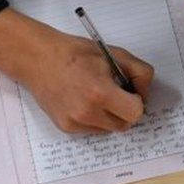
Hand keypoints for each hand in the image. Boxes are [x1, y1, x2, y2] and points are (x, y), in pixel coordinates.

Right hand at [0, 8, 153, 133]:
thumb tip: (144, 94)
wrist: (39, 59)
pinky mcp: (66, 128)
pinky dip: (95, 118)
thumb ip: (139, 72)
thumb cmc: (76, 53)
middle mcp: (87, 113)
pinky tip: (84, 100)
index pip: (135, 112)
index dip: (137, 101)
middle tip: (117, 93)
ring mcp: (75, 123)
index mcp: (100, 92)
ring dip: (110, 115)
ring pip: (109, 129)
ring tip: (97, 94)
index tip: (131, 92)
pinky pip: (93, 130)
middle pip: (124, 124)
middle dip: (126, 110)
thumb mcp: (114, 54)